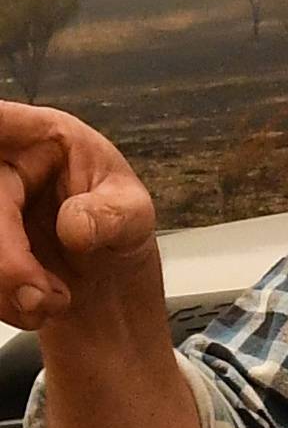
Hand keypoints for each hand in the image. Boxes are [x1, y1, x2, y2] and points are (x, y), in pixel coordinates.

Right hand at [0, 103, 158, 329]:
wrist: (105, 278)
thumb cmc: (117, 225)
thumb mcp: (134, 214)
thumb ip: (113, 215)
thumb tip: (74, 225)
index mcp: (41, 135)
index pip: (3, 121)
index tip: (1, 155)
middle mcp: (4, 163)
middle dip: (6, 258)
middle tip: (42, 295)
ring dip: (4, 286)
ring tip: (52, 302)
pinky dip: (2, 300)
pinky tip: (35, 307)